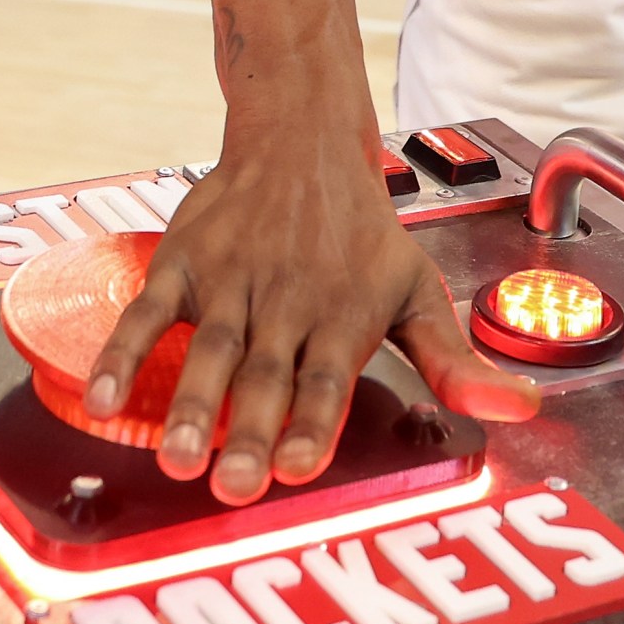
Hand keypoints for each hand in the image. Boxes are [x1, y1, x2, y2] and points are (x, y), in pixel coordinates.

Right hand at [84, 119, 538, 504]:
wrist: (302, 136)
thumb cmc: (362, 230)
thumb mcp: (417, 288)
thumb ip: (453, 360)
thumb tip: (520, 410)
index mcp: (345, 314)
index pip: (329, 377)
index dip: (314, 421)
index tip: (299, 466)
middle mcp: (288, 300)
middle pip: (266, 374)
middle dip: (249, 431)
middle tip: (234, 487)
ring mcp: (233, 281)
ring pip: (210, 349)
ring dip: (191, 403)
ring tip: (177, 457)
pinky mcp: (187, 263)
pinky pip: (149, 311)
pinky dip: (123, 351)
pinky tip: (104, 397)